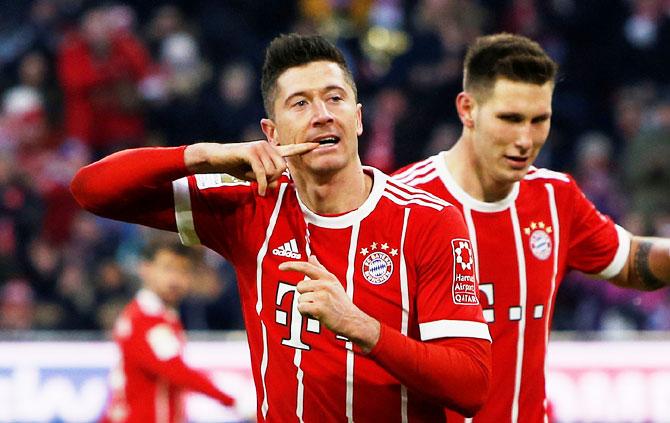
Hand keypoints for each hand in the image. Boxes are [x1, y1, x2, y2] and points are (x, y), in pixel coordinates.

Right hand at [184, 141, 317, 195]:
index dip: (304, 148)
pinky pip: (263, 173)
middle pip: (282, 168)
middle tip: (263, 184)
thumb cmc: (237, 167)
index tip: (317, 145)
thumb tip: (275, 184)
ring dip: (264, 182)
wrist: (217, 159)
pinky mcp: (251, 152)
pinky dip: (262, 184)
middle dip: (274, 179)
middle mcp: (267, 146)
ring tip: (254, 181)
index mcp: (270, 151)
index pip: (291, 149)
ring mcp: (259, 147)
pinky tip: (259, 192)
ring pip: (272, 171)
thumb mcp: (255, 176)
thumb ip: (267, 179)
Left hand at [278, 255, 379, 351]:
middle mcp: (325, 284)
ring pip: (300, 299)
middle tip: (318, 303)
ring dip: (306, 307)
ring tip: (319, 309)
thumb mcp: (333, 283)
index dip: (292, 266)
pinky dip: (305, 314)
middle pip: (299, 287)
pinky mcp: (320, 308)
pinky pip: (301, 308)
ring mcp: (323, 296)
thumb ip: (320, 269)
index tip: (280, 267)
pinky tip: (317, 315)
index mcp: (328, 277)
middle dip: (304, 296)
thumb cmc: (340, 303)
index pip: (307, 267)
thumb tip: (311, 256)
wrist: (352, 321)